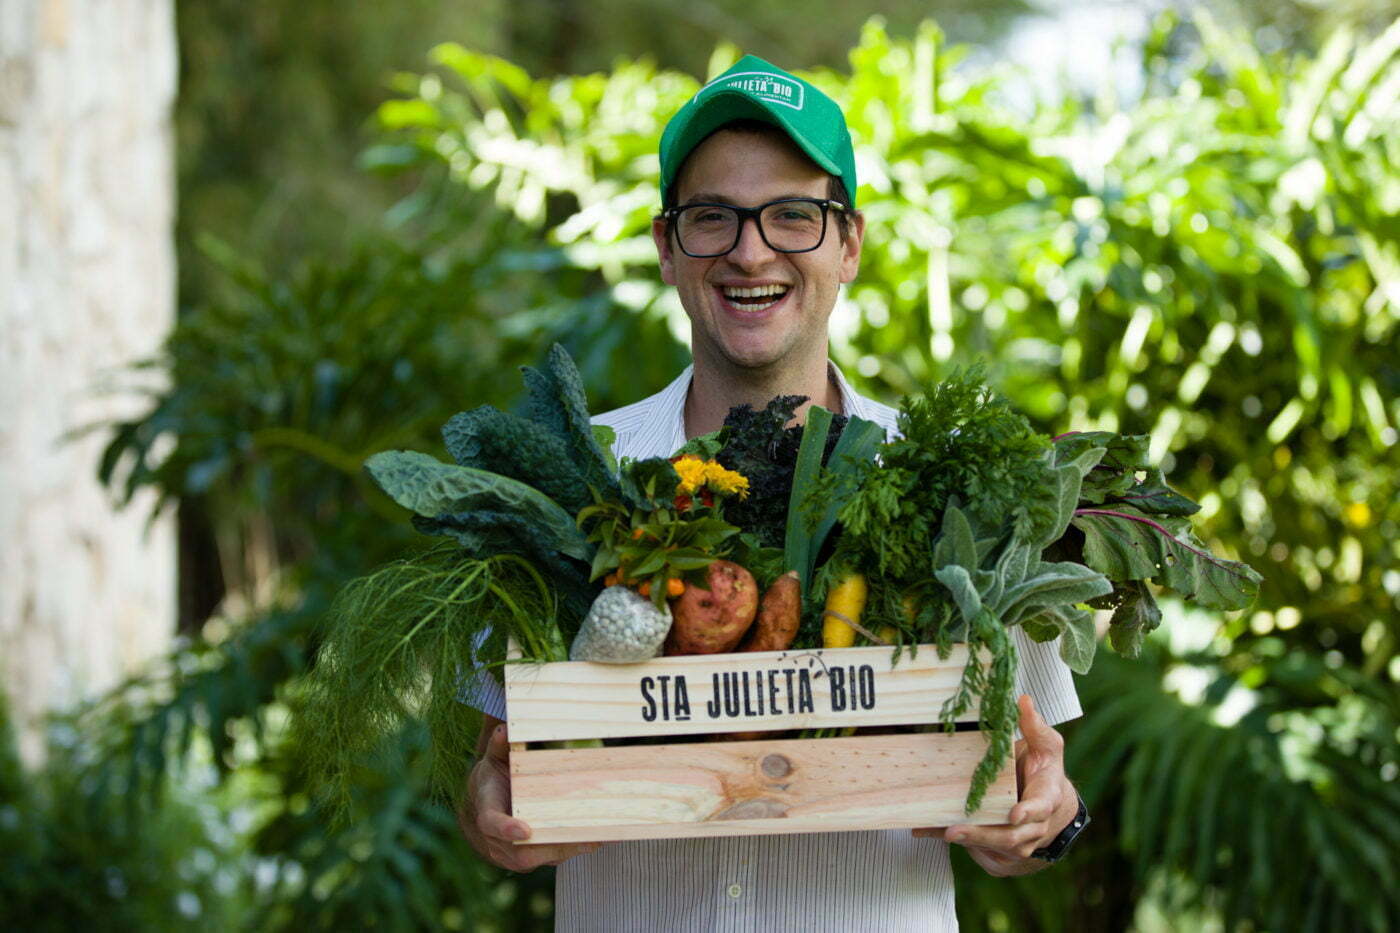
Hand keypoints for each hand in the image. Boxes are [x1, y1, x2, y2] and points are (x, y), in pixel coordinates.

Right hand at [456, 719, 604, 870]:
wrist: (484, 811)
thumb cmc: (492, 782)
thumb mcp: (493, 761)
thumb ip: (499, 746)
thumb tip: (504, 729)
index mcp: (487, 812)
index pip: (492, 823)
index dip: (506, 828)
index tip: (524, 830)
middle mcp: (497, 840)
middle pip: (521, 852)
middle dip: (551, 847)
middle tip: (579, 837)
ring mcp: (511, 855)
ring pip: (539, 859)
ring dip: (567, 850)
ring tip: (595, 838)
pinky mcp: (529, 860)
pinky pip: (550, 858)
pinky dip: (572, 850)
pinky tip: (596, 839)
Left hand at [912, 694, 1077, 876]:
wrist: (1046, 804)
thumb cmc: (1043, 770)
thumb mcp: (1045, 746)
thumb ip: (1035, 726)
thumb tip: (1023, 700)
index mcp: (1046, 799)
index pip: (1040, 808)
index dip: (1027, 813)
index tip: (1014, 814)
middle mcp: (1034, 827)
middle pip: (1010, 836)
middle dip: (983, 834)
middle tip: (955, 830)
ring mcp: (1017, 843)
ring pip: (992, 847)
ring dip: (965, 841)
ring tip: (939, 831)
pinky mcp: (999, 851)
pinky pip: (976, 850)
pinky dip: (950, 840)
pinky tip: (926, 830)